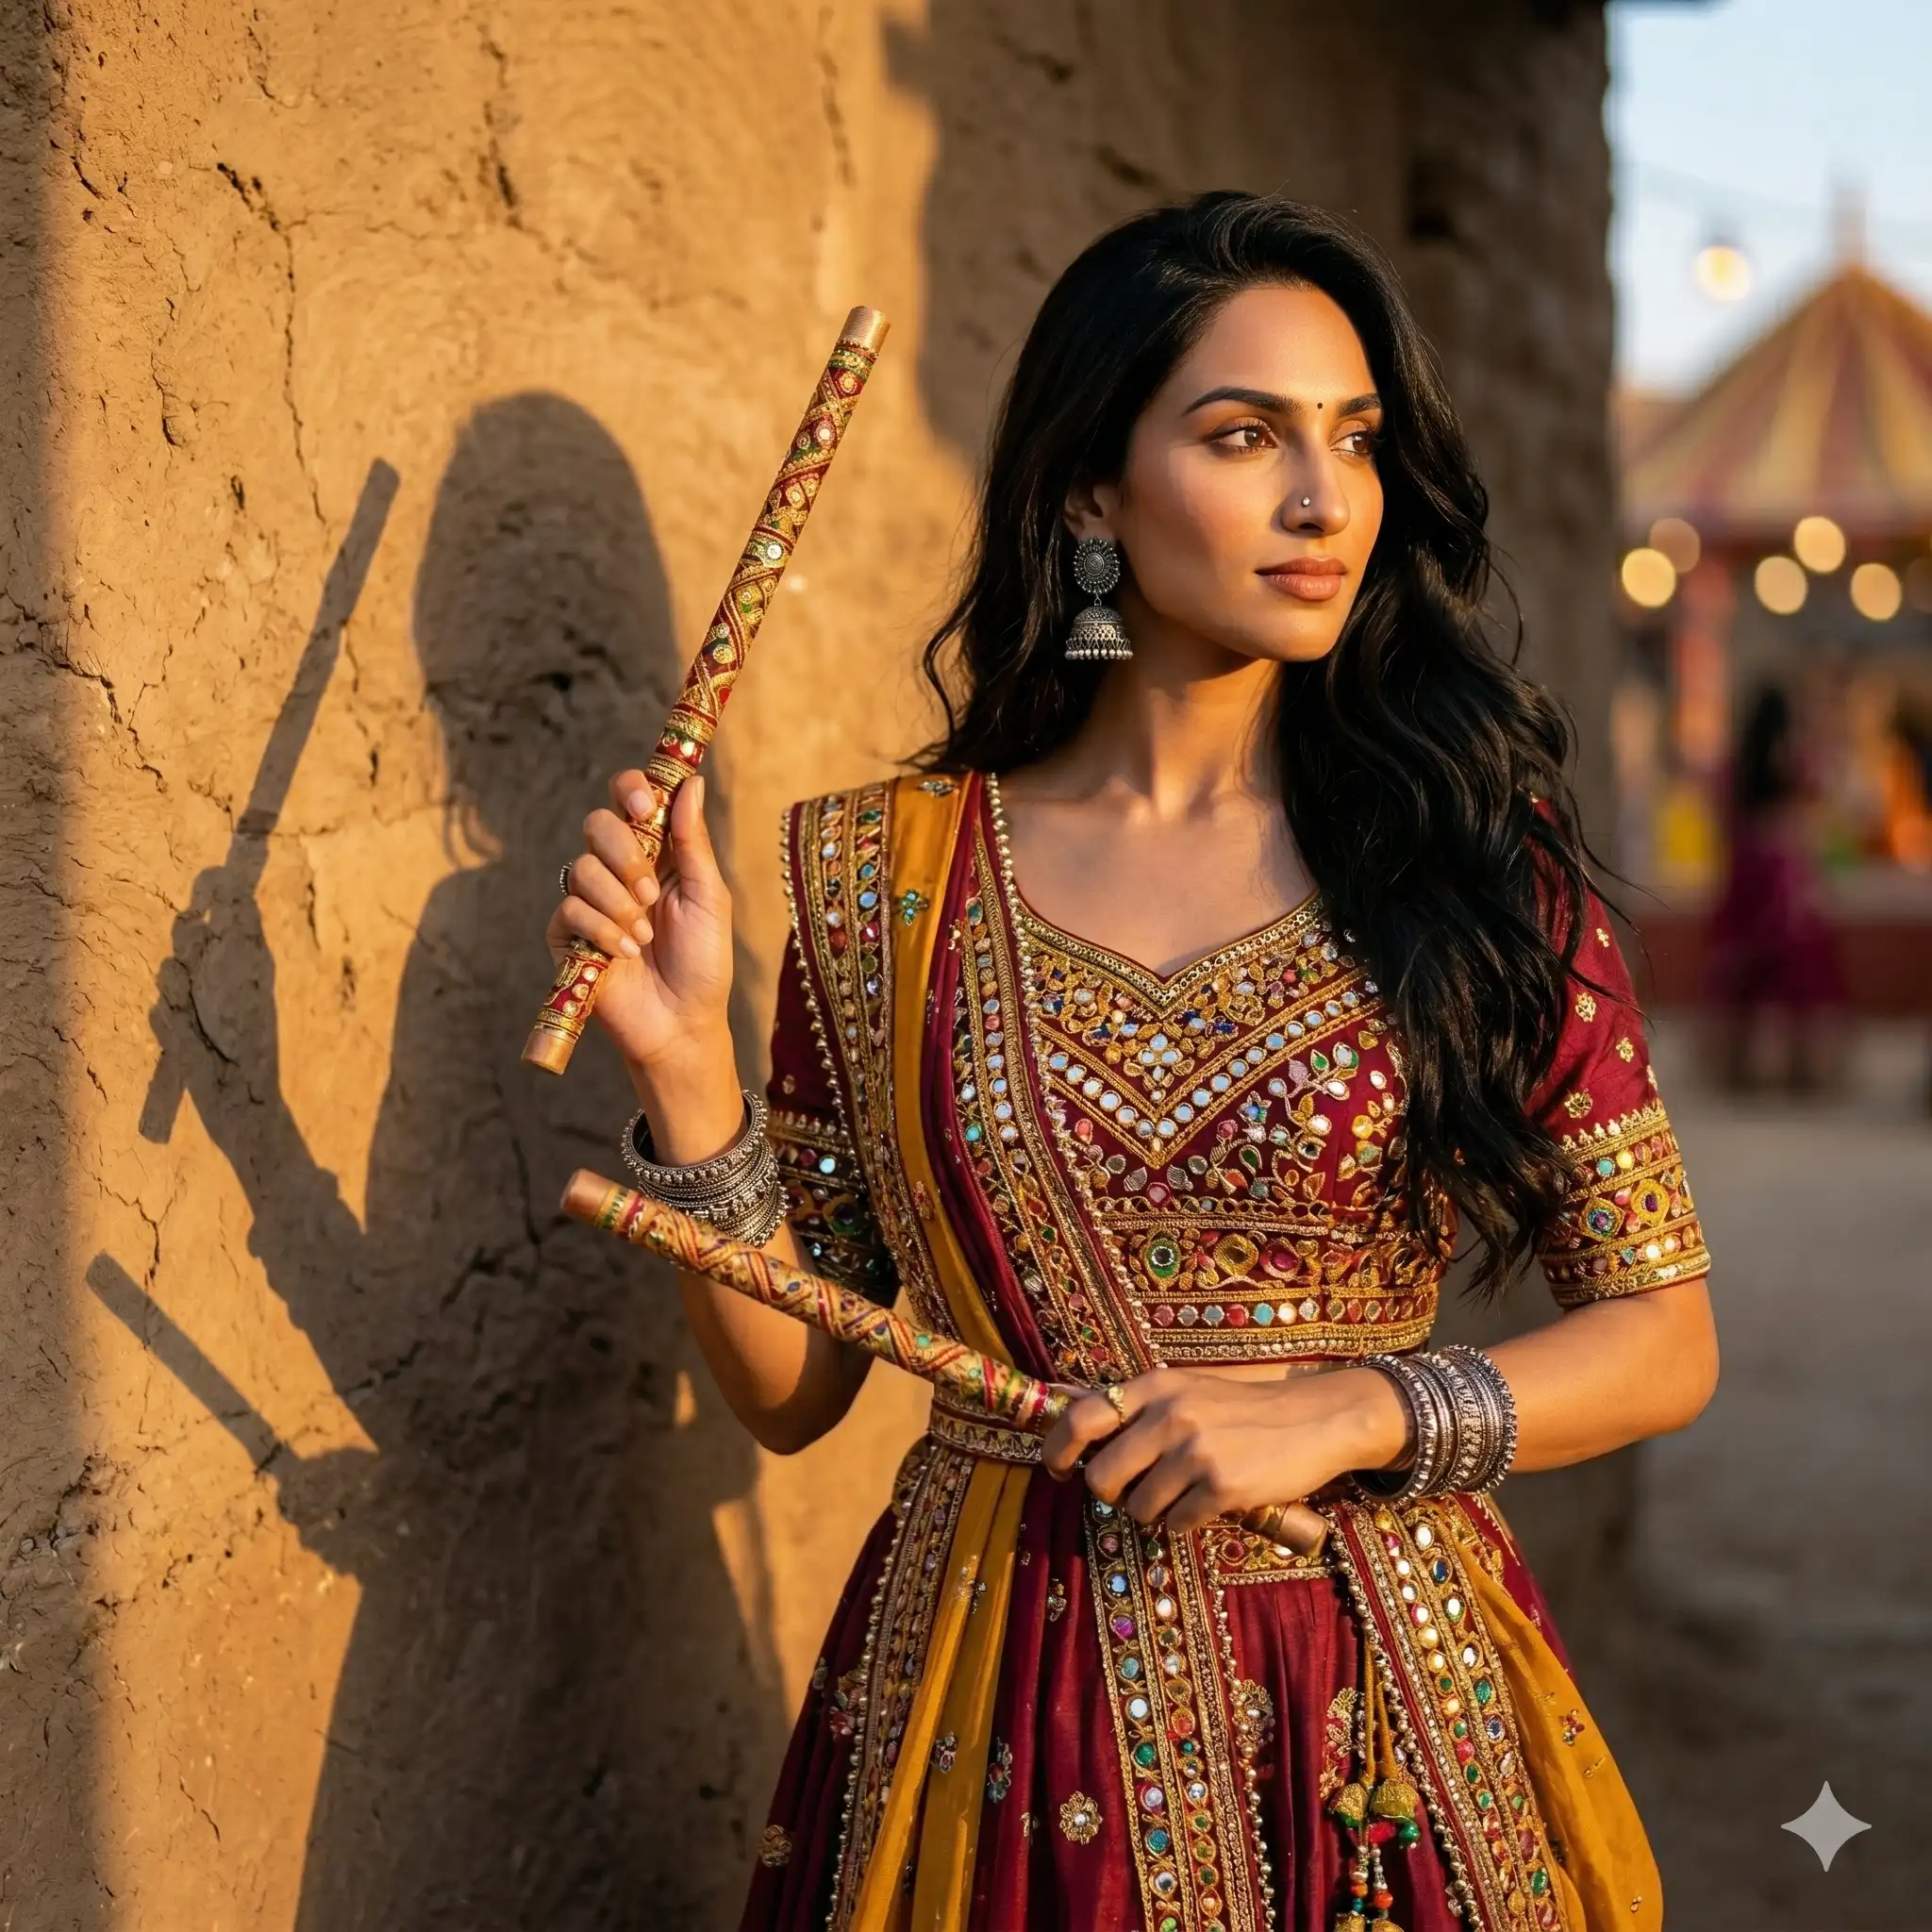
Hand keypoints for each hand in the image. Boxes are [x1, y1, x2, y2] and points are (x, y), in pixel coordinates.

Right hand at [546, 772, 734, 1093]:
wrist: (682, 1023)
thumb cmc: (704, 962)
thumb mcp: (709, 897)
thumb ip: (694, 841)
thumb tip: (690, 783)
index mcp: (657, 853)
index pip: (630, 800)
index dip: (631, 790)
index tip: (644, 805)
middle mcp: (619, 870)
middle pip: (597, 823)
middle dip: (624, 853)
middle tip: (650, 890)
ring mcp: (591, 901)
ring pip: (582, 868)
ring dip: (618, 903)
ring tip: (645, 937)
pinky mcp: (568, 935)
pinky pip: (570, 910)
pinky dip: (602, 931)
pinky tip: (626, 954)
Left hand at [1041, 1366, 1406, 1533]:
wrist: (1315, 1417)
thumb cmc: (1240, 1407)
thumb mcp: (1184, 1389)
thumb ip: (1134, 1405)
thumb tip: (1065, 1415)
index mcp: (1154, 1386)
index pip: (1080, 1419)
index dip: (1057, 1451)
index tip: (1058, 1471)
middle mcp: (1169, 1415)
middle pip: (1102, 1478)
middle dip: (1113, 1495)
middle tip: (1134, 1491)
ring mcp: (1196, 1452)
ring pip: (1138, 1508)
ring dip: (1154, 1511)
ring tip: (1181, 1494)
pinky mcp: (1222, 1487)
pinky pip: (1176, 1524)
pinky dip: (1185, 1522)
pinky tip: (1208, 1503)